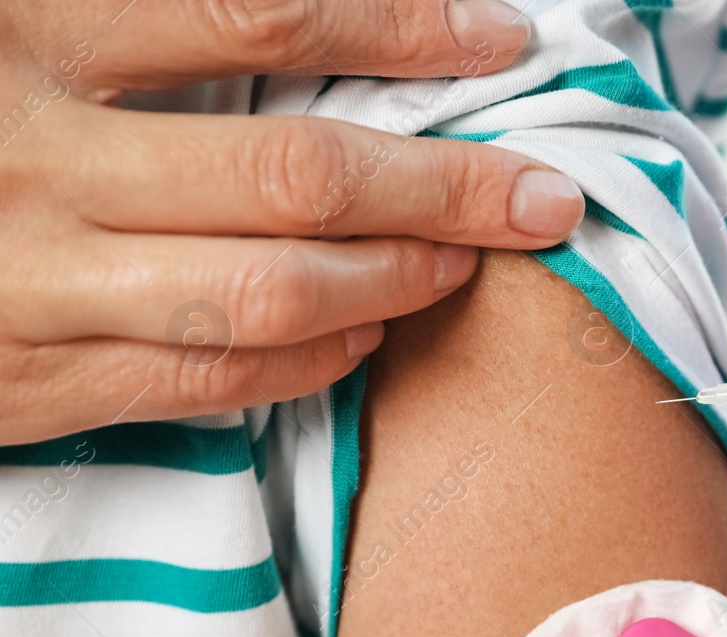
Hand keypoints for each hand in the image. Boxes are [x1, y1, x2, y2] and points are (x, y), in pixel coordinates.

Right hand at [0, 0, 585, 444]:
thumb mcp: (14, 25)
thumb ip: (139, 15)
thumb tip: (307, 11)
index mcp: (21, 31)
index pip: (256, 15)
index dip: (398, 29)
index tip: (499, 41)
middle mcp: (31, 158)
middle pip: (294, 177)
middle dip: (445, 186)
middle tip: (545, 195)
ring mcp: (30, 282)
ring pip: (268, 295)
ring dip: (392, 282)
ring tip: (461, 262)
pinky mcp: (28, 381)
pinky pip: (208, 380)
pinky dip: (309, 361)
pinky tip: (363, 335)